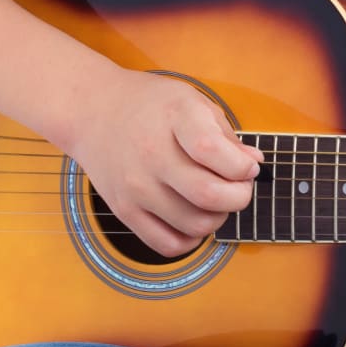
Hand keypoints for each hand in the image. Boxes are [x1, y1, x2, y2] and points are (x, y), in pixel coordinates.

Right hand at [61, 65, 264, 257]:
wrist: (92, 112)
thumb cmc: (150, 105)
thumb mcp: (192, 101)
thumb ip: (225, 134)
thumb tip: (253, 164)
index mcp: (175, 117)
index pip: (214, 151)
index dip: (242, 167)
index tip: (248, 167)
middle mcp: (152, 154)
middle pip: (210, 195)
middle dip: (239, 196)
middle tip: (239, 187)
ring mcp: (135, 186)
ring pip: (195, 225)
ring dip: (218, 218)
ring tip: (215, 200)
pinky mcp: (124, 210)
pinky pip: (166, 245)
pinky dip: (190, 240)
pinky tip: (194, 219)